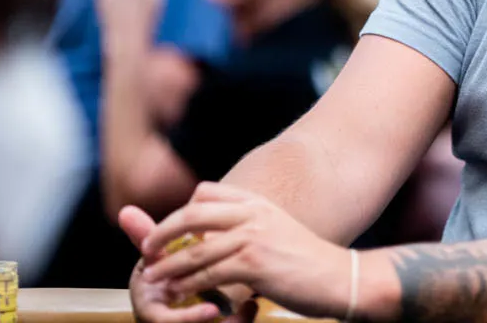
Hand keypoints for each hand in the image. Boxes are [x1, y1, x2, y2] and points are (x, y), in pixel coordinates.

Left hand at [137, 183, 356, 319]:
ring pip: (195, 249)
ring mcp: (253, 237)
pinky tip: (176, 293)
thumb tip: (215, 234)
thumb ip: (247, 227)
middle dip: (162, 231)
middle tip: (146, 249)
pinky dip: (186, 285)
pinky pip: (208, 273)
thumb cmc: (307, 260)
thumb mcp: (277, 231)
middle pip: (192, 213)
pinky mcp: (254, 264)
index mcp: (258, 203)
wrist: (339, 276)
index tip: (169, 231)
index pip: (207, 192)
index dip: (181, 210)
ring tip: (152, 277)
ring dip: (167, 266)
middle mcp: (254, 213)